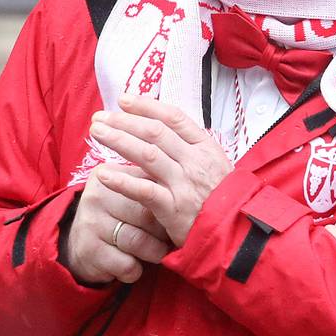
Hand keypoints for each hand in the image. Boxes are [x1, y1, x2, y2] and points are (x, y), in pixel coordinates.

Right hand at [64, 170, 171, 284]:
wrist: (81, 246)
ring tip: (156, 253)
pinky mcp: (88, 250)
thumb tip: (188, 188)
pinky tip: (134, 266)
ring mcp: (91, 222)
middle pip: (147, 214)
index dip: (169, 205)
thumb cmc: (119, 217)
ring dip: (154, 252)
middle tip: (169, 238)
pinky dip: (135, 270)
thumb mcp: (130, 194)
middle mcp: (97, 195)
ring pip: (139, 241)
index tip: (178, 216)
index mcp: (110, 173)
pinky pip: (126, 264)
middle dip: (164, 231)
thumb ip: (153, 184)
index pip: (151, 186)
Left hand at [90, 95, 235, 241]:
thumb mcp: (216, 168)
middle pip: (155, 132)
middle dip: (124, 121)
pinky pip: (144, 191)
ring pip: (147, 154)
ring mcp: (184, 184)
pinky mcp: (174, 209)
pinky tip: (103, 174)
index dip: (146, 106)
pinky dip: (122, 181)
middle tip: (100, 117)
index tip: (124, 100)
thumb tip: (163, 133)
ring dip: (118, 140)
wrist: (238, 235)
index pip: (173, 118)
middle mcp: (195, 161)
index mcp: (206, 148)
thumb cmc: (224, 202)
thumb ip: (191, 151)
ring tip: (97, 133)